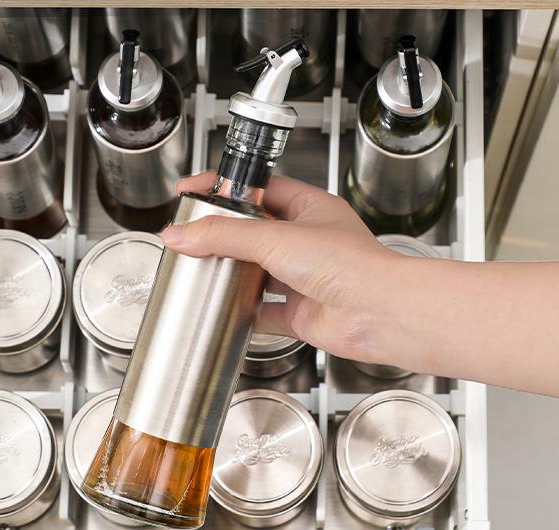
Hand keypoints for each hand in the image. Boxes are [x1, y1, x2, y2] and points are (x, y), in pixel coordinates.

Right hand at [161, 171, 405, 364]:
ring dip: (234, 275)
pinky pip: (266, 313)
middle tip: (193, 236)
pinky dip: (247, 313)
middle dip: (225, 236)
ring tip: (203, 271)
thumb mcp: (275, 239)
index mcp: (310, 209)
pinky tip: (228, 311)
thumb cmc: (349, 266)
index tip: (193, 191)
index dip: (225, 188)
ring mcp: (305, 279)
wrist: (375, 313)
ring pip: (259, 274)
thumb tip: (183, 234)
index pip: (259, 190)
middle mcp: (309, 243)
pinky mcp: (301, 313)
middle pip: (255, 234)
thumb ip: (225, 236)